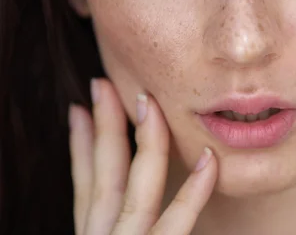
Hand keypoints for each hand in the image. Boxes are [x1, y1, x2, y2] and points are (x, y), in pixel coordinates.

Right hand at [69, 78, 216, 234]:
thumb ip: (133, 224)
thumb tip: (133, 205)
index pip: (88, 187)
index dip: (82, 146)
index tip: (79, 111)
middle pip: (105, 175)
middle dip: (104, 126)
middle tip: (102, 82)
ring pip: (135, 187)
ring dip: (144, 141)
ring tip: (147, 100)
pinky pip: (175, 222)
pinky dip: (193, 192)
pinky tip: (208, 158)